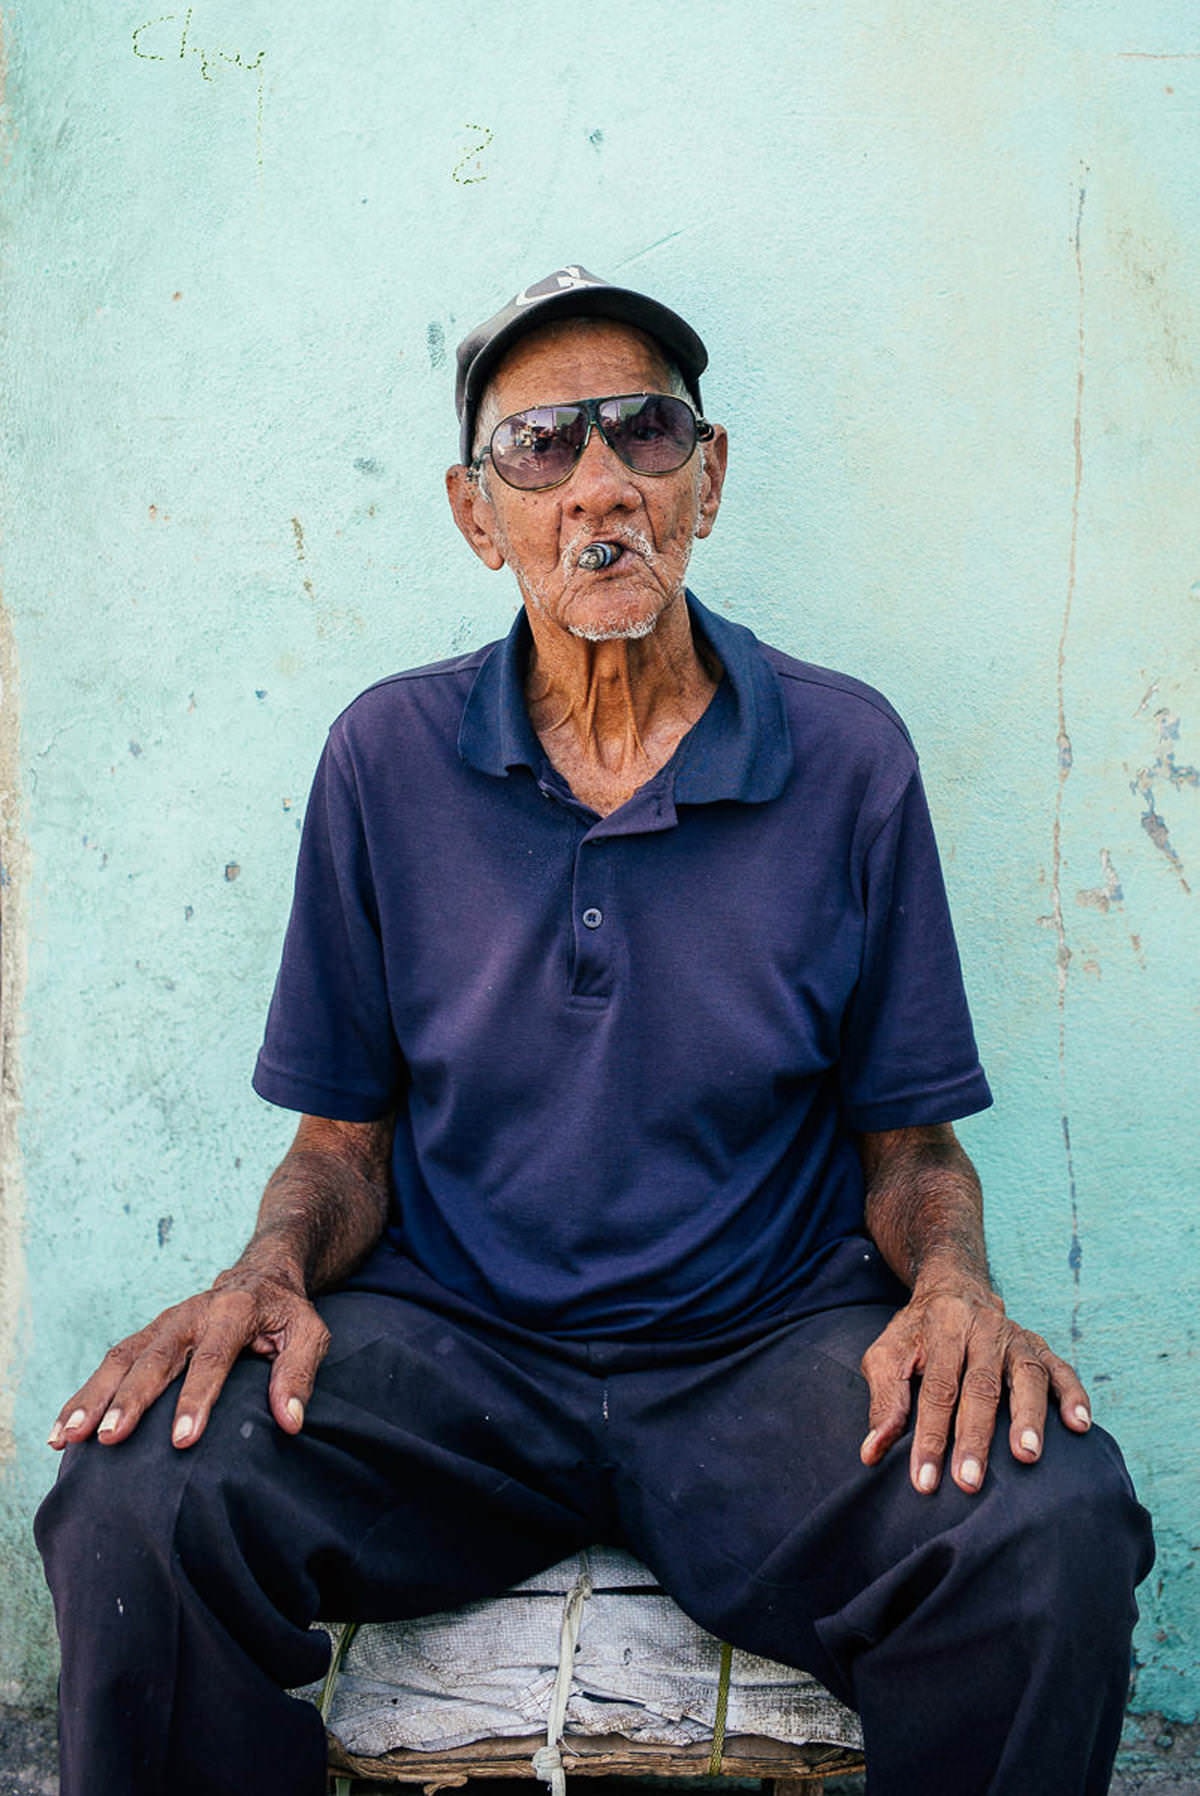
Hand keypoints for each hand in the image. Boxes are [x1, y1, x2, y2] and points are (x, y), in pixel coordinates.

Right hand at [47, 1259, 330, 1451]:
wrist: (261, 1273)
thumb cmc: (286, 1312)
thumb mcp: (310, 1333)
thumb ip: (300, 1373)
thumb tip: (291, 1421)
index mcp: (233, 1310)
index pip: (213, 1357)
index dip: (197, 1398)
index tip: (181, 1440)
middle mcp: (191, 1314)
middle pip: (156, 1357)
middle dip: (130, 1399)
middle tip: (110, 1439)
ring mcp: (164, 1324)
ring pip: (123, 1358)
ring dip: (93, 1398)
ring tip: (68, 1438)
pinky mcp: (148, 1335)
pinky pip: (111, 1362)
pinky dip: (85, 1395)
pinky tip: (61, 1432)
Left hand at [858, 1277, 1092, 1494]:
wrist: (953, 1287)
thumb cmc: (916, 1334)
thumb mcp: (888, 1355)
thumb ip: (885, 1401)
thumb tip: (871, 1453)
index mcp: (942, 1326)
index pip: (936, 1388)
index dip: (929, 1436)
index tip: (925, 1481)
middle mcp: (982, 1328)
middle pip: (980, 1386)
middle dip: (974, 1437)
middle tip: (970, 1482)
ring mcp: (1015, 1336)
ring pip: (1026, 1375)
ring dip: (1028, 1416)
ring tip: (1027, 1456)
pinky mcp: (1039, 1345)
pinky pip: (1062, 1369)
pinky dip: (1073, 1395)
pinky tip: (1079, 1426)